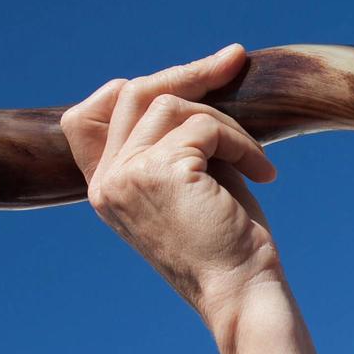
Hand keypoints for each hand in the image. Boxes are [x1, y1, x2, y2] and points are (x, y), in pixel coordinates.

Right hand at [62, 44, 283, 322]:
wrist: (240, 294)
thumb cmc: (227, 245)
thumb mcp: (190, 183)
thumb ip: (175, 140)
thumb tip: (192, 77)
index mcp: (105, 187)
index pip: (90, 114)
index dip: (137, 87)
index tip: (191, 77)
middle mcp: (106, 181)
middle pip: (132, 92)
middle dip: (189, 72)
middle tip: (236, 59)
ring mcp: (126, 176)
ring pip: (172, 104)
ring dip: (226, 122)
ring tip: (256, 160)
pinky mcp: (159, 172)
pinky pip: (205, 126)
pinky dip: (242, 143)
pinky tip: (264, 173)